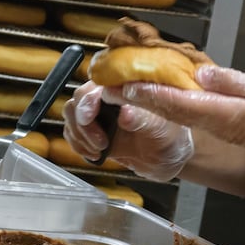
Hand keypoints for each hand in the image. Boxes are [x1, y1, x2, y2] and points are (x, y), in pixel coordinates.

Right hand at [62, 81, 194, 181]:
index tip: (89, 118)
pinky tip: (95, 154)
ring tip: (100, 148)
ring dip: (80, 134)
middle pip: (79, 98)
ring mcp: (101, 114)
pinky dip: (78, 145)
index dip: (88, 100)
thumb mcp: (162, 129)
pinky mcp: (94, 130)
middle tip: (99, 141)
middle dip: (82, 122)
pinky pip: (73, 132)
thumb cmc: (172, 138)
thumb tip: (125, 113)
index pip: (98, 85)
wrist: (168, 159)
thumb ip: (144, 120)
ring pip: (72, 114)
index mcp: (127, 88)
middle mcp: (111, 97)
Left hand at [115, 65, 244, 171]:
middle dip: (138, 100)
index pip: (182, 104)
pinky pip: (184, 114)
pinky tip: (150, 95)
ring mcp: (214, 125)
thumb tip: (203, 75)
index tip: (129, 87)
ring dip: (145, 102)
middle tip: (109, 87)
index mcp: (225, 114)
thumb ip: (233, 83)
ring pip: (173, 114)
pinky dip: (163, 104)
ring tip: (120, 89)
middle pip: (169, 111)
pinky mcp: (217, 123)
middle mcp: (214, 122)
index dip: (153, 96)